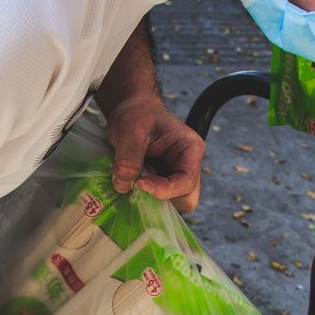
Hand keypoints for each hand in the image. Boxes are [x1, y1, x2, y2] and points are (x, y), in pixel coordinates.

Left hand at [104, 95, 205, 211]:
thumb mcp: (131, 130)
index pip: (186, 181)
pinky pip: (159, 201)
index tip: (140, 184)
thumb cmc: (137, 114)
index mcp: (190, 150)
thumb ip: (128, 159)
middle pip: (186, 199)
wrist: (131, 110)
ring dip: (153, 201)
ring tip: (133, 185)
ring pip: (173, 204)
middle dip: (163, 199)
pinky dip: (145, 200)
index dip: (164, 189)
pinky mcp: (162, 183)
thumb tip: (124, 186)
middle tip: (139, 188)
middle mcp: (188, 166)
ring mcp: (176, 176)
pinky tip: (131, 187)